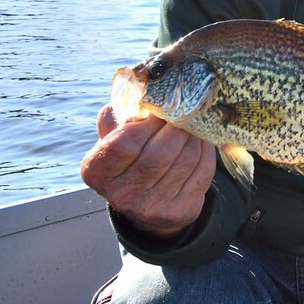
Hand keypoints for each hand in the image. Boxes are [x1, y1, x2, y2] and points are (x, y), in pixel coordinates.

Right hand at [80, 105, 216, 239]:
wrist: (145, 204)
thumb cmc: (128, 160)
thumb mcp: (112, 139)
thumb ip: (117, 117)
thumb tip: (137, 93)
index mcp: (98, 172)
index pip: (124, 143)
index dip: (146, 123)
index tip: (159, 109)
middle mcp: (123, 194)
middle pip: (160, 153)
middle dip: (177, 126)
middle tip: (184, 111)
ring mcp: (153, 206)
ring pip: (186, 159)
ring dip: (194, 135)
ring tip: (193, 123)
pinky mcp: (181, 210)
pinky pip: (203, 170)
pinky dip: (206, 149)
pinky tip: (201, 139)